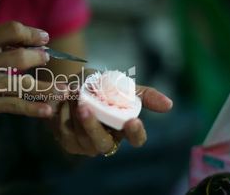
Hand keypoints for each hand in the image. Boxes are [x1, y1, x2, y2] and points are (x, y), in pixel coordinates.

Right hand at [0, 21, 60, 123]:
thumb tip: (32, 42)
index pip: (10, 30)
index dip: (31, 34)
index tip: (44, 38)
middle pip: (19, 58)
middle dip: (39, 57)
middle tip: (47, 59)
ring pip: (22, 85)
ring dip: (47, 87)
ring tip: (64, 89)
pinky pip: (14, 105)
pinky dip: (33, 108)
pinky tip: (48, 110)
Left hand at [51, 69, 172, 155]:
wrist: (72, 84)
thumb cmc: (100, 87)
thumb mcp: (122, 86)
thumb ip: (143, 94)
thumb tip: (169, 105)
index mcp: (124, 129)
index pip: (136, 139)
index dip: (135, 133)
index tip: (133, 121)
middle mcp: (106, 141)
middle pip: (101, 142)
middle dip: (91, 125)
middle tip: (84, 105)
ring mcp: (86, 145)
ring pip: (78, 135)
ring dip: (72, 111)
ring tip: (71, 90)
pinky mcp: (68, 142)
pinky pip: (63, 131)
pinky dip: (61, 112)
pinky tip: (62, 97)